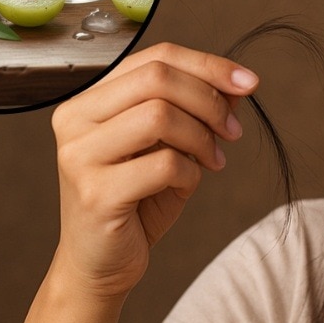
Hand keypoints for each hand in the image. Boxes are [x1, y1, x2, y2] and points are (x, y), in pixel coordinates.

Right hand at [49, 42, 258, 298]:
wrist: (101, 264)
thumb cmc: (135, 202)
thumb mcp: (170, 146)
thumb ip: (196, 110)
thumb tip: (238, 83)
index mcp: (90, 99)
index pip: (155, 58)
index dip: (208, 65)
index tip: (248, 83)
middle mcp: (75, 119)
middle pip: (157, 79)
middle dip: (210, 101)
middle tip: (232, 131)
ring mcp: (79, 155)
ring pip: (160, 115)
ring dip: (202, 138)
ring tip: (213, 160)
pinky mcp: (95, 192)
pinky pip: (164, 164)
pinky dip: (190, 172)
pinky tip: (187, 185)